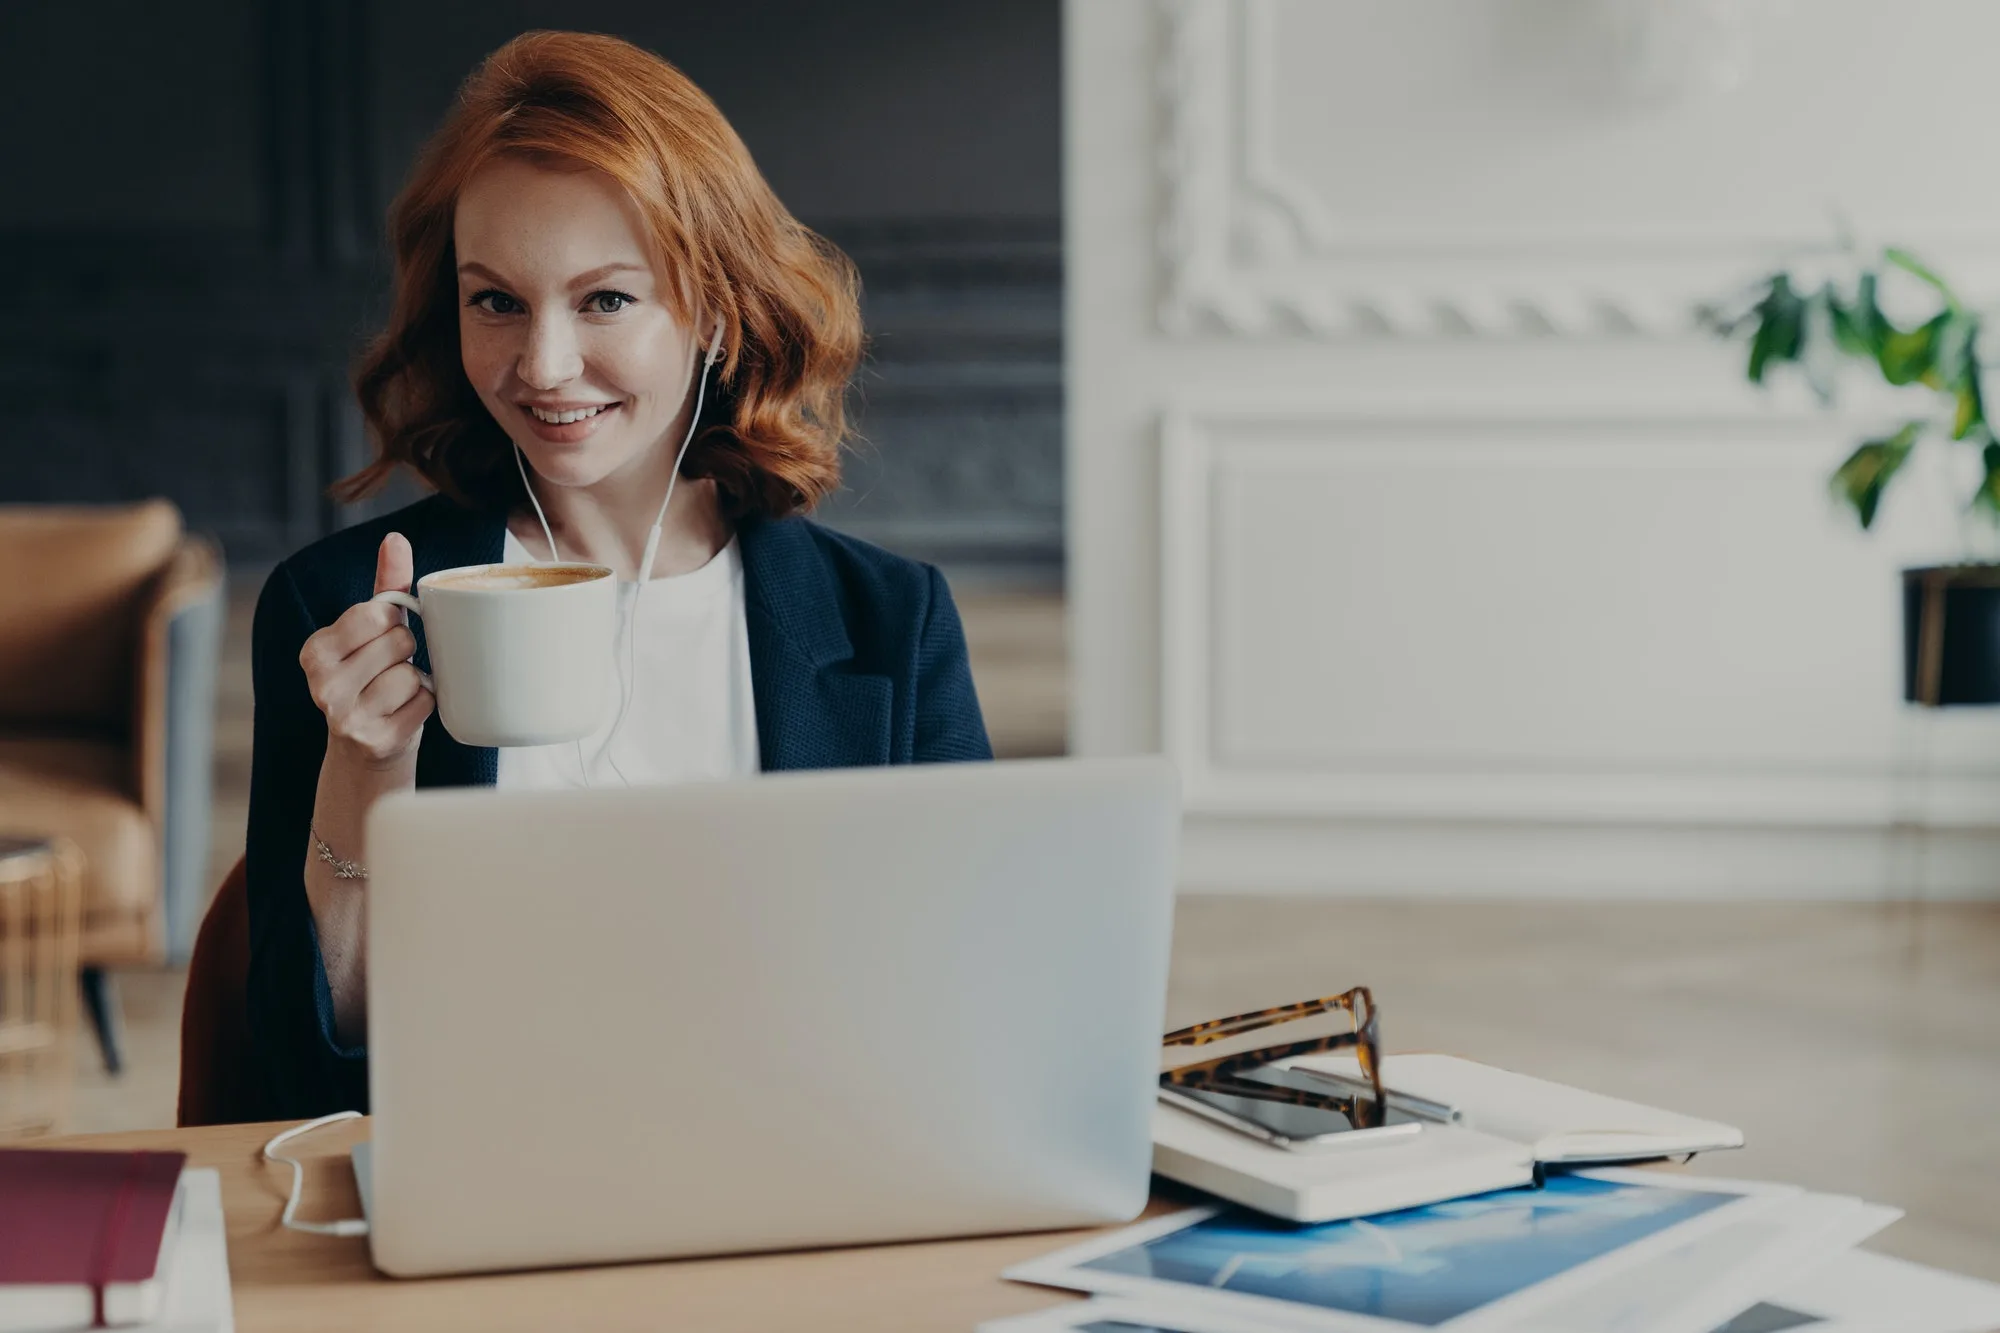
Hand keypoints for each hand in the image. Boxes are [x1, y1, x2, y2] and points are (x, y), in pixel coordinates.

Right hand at [299, 533, 433, 767]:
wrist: (366, 750)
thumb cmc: (373, 677)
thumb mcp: (373, 631)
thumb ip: (386, 585)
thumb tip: (396, 539)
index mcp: (315, 651)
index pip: (373, 613)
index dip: (390, 622)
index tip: (381, 637)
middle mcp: (322, 685)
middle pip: (398, 642)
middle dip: (405, 652)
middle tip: (389, 669)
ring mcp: (347, 717)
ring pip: (411, 675)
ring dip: (416, 681)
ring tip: (395, 693)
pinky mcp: (377, 741)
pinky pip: (425, 702)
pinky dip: (425, 704)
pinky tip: (403, 712)